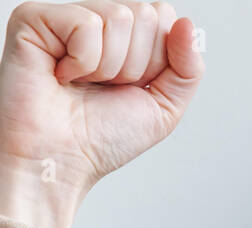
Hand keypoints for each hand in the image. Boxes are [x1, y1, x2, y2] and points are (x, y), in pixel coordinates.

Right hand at [0, 0, 203, 227]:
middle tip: (104, 88)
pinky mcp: (34, 17)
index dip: (158, 60)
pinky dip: (84, 61)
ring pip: (121, 17)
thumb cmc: (102, 137)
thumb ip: (188, 68)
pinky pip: (87, 24)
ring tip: (83, 84)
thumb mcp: (164, 107)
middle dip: (137, 66)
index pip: (164, 16)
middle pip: (147, 14)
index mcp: (125, 36)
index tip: (133, 86)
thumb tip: (186, 23)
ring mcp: (64, 16)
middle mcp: (96, 20)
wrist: (61, 159)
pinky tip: (62, 76)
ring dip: (110, 67)